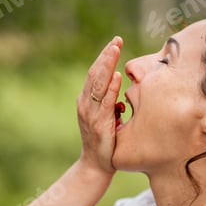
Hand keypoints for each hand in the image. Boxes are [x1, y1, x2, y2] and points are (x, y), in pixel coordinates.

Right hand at [76, 36, 122, 172]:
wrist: (96, 166)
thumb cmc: (104, 141)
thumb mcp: (106, 116)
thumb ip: (110, 100)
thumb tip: (119, 82)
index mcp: (87, 100)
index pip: (95, 73)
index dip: (105, 57)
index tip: (116, 42)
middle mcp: (85, 104)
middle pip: (95, 74)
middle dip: (106, 56)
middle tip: (117, 40)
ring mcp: (90, 114)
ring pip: (98, 85)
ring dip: (107, 66)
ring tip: (115, 50)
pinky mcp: (99, 125)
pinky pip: (105, 104)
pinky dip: (110, 89)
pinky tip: (116, 77)